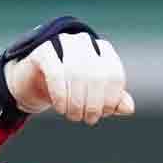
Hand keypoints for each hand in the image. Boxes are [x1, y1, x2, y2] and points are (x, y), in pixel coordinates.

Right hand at [4, 32, 134, 124]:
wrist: (33, 84)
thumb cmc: (69, 90)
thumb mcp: (93, 97)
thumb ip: (113, 101)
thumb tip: (129, 108)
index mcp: (101, 50)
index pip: (114, 75)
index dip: (112, 98)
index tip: (105, 113)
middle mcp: (83, 42)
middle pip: (97, 75)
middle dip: (94, 103)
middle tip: (88, 120)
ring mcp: (62, 43)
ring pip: (77, 73)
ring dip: (77, 101)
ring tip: (74, 116)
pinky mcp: (43, 51)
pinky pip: (56, 72)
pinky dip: (61, 94)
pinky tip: (61, 108)